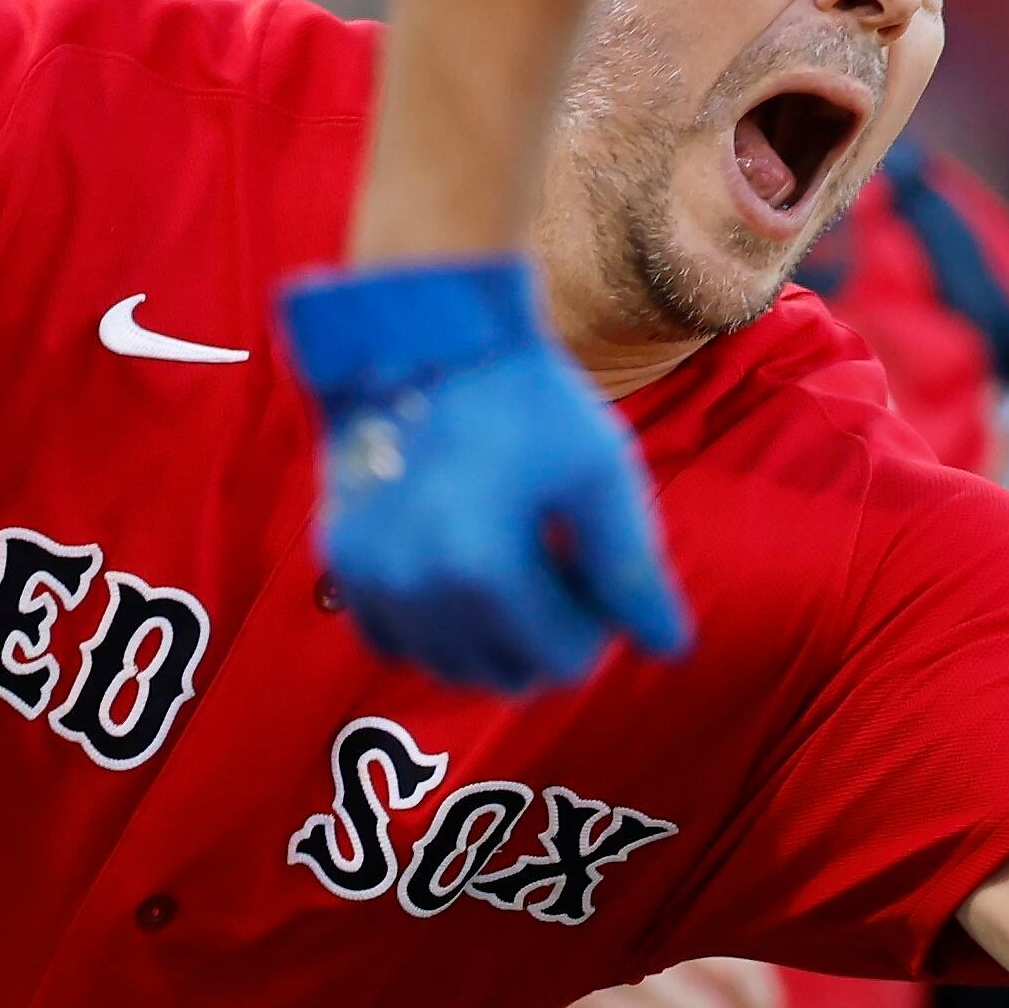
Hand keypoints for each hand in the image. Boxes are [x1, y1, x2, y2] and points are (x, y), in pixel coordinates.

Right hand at [280, 255, 691, 691]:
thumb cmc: (523, 396)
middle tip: (557, 559)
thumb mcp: (602, 470)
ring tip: (512, 556)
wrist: (422, 333)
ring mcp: (366, 580)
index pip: (565, 660)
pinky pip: (398, 640)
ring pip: (454, 667)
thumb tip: (669, 652)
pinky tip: (462, 570)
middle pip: (510, 674)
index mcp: (481, 568)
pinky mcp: (340, 563)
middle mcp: (413, 588)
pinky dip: (437, 625)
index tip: (594, 565)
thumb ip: (633, 570)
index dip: (596, 621)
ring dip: (493, 635)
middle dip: (546, 632)